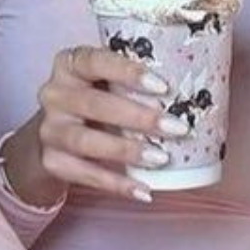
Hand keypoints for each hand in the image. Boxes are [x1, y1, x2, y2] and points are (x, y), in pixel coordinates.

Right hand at [24, 45, 186, 202]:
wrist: (54, 136)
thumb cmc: (96, 100)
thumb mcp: (107, 82)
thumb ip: (136, 80)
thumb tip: (199, 88)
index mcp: (70, 64)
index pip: (94, 60)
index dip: (127, 71)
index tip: (163, 87)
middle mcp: (54, 93)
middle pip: (93, 104)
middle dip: (138, 117)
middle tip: (177, 128)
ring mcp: (50, 129)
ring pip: (86, 140)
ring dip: (127, 150)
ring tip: (161, 159)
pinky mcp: (51, 161)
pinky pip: (84, 174)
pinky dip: (116, 184)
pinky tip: (144, 190)